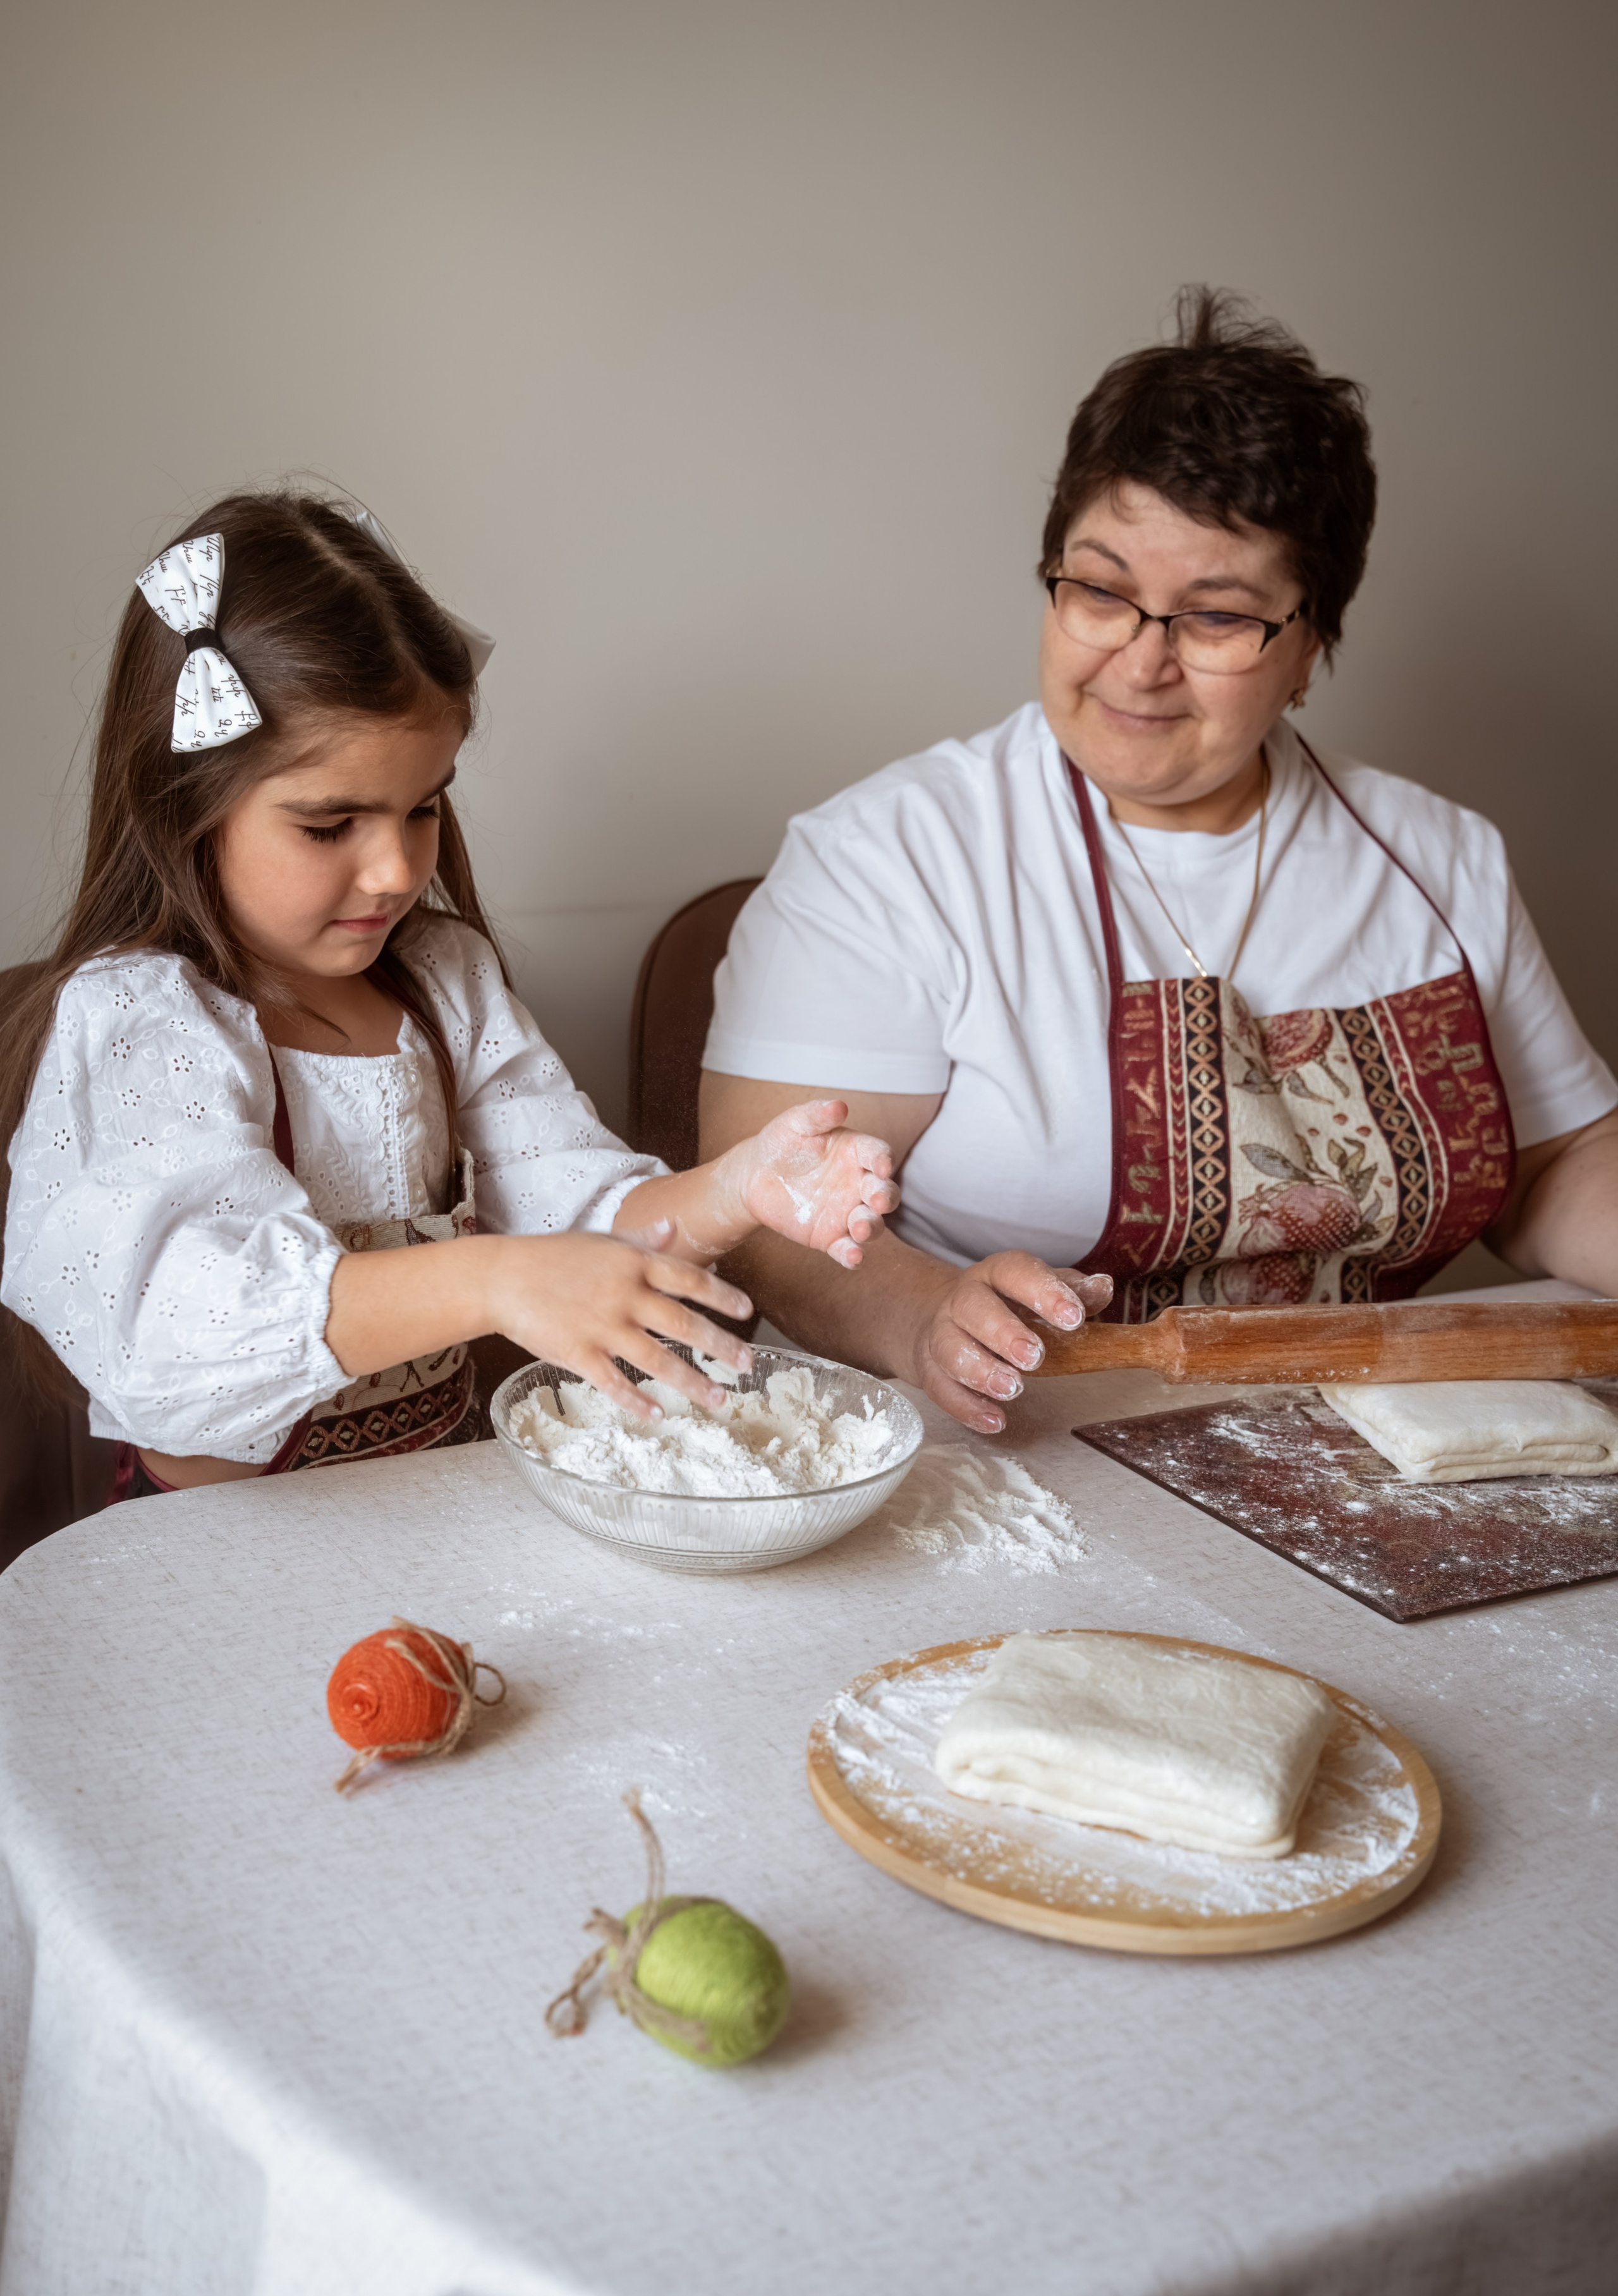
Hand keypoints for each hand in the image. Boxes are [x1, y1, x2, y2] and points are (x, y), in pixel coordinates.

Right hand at [488, 1226, 755, 1420]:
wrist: (501, 1277)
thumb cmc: (552, 1256)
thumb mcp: (601, 1240)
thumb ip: (642, 1239)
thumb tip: (675, 1226)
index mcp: (633, 1263)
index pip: (690, 1279)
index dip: (722, 1296)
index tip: (747, 1313)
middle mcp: (624, 1295)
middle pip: (683, 1325)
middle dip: (721, 1347)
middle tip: (748, 1365)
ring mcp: (602, 1327)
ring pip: (657, 1361)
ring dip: (692, 1383)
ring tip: (719, 1400)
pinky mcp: (578, 1354)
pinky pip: (614, 1384)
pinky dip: (637, 1402)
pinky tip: (658, 1415)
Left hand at [720, 1099, 899, 1267]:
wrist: (754, 1176)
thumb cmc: (780, 1143)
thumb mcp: (794, 1123)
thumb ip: (817, 1115)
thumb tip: (840, 1105)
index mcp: (856, 1153)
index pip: (878, 1155)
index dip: (882, 1160)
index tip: (880, 1165)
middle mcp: (858, 1184)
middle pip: (884, 1192)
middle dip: (884, 1197)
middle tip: (876, 1200)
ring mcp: (847, 1213)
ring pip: (871, 1224)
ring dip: (871, 1228)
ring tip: (860, 1230)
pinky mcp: (831, 1237)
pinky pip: (847, 1249)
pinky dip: (853, 1255)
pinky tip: (853, 1257)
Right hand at [909, 1252, 1114, 1434]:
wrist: (940, 1316)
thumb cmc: (1004, 1304)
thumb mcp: (1038, 1290)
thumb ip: (1073, 1289)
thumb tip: (1103, 1286)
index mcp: (996, 1274)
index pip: (1016, 1272)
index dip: (1044, 1292)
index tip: (1074, 1318)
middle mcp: (964, 1300)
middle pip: (974, 1308)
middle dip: (1004, 1332)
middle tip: (1034, 1357)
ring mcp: (942, 1334)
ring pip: (950, 1348)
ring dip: (980, 1371)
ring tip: (1012, 1388)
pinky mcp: (929, 1369)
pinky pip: (940, 1388)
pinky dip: (966, 1407)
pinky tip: (994, 1421)